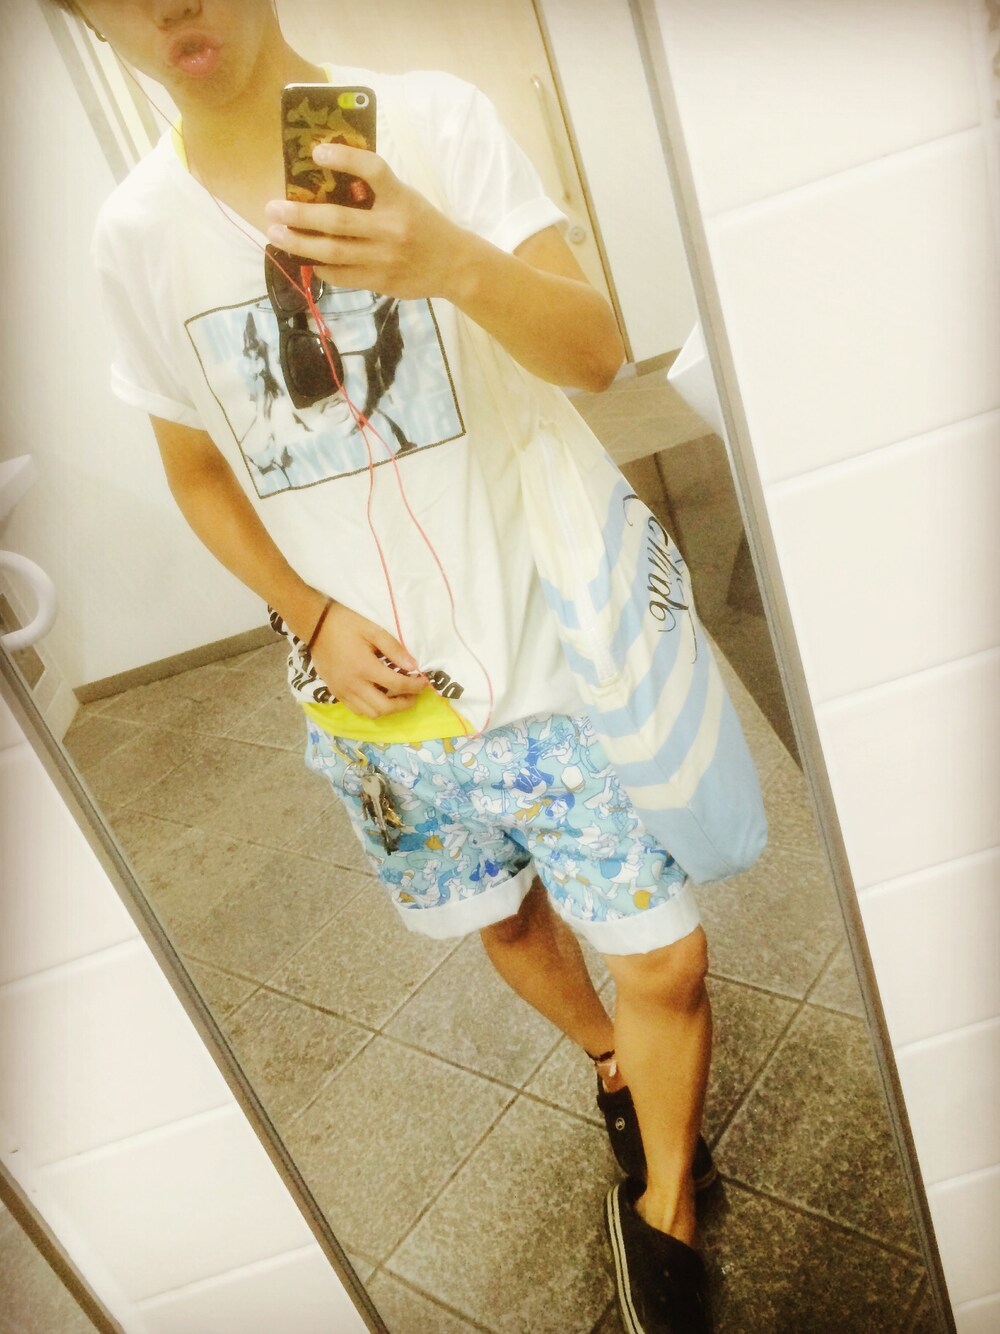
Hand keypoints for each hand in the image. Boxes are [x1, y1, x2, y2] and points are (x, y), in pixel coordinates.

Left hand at [265, 144, 464, 299]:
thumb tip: (328, 180)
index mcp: (400, 198)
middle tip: (272, 208)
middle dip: (299, 214)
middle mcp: (392, 228)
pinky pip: (342, 275)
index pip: (372, 170)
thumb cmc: (424, 225)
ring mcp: (385, 258)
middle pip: (338, 220)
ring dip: (299, 243)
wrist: (454, 265)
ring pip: (333, 251)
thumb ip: (376, 191)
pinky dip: (321, 267)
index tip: (316, 152)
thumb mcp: (407, 198)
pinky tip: (306, 259)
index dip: (345, 158)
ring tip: (276, 235)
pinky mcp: (381, 281)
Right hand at [309, 601, 426, 718]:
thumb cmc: (346, 624)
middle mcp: (354, 685)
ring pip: (370, 713)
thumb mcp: (373, 630)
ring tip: (398, 698)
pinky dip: (371, 708)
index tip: (424, 682)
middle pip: (384, 708)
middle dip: (404, 704)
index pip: (397, 685)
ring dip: (388, 709)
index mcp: (365, 668)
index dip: (415, 686)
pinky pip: (356, 709)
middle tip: (414, 695)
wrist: (315, 625)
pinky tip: (378, 697)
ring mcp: (343, 691)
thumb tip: (413, 667)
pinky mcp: (335, 692)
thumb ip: (394, 649)